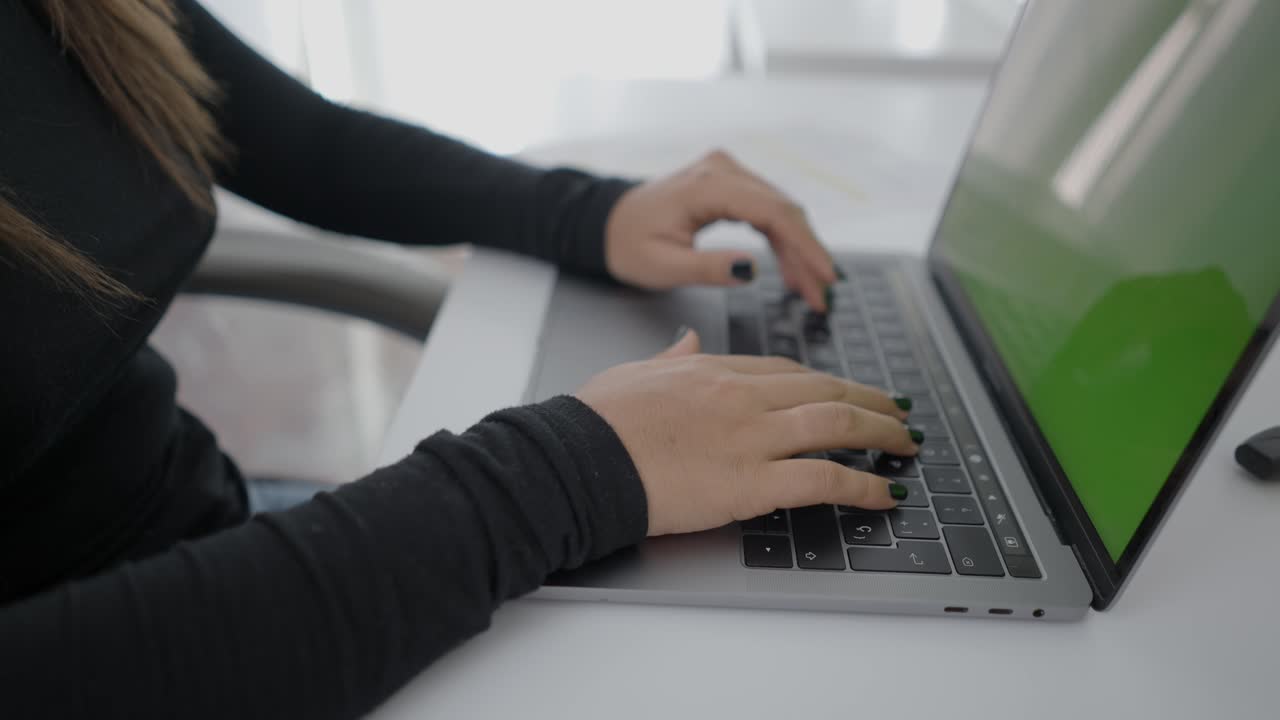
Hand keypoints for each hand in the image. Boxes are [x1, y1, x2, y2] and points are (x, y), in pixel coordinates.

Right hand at [576, 330, 918, 535]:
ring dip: (882, 433)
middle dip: (871, 401)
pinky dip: (865, 485)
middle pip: (825, 391)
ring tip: (908, 443)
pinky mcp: (751, 482)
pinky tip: (887, 492)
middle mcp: (742, 397)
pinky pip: (824, 479)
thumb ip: (669, 357)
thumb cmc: (596, 421)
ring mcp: (751, 437)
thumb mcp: (634, 373)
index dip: (828, 382)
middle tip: (900, 411)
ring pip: (837, 425)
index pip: (788, 371)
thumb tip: (686, 339)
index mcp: (714, 370)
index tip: (849, 390)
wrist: (578, 457)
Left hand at [605, 150, 837, 311]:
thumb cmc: (630, 245)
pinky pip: (768, 211)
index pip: (772, 212)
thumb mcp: (663, 266)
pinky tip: (792, 271)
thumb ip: (708, 268)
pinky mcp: (731, 183)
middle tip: (822, 295)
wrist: (610, 224)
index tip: (825, 276)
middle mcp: (723, 169)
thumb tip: (753, 269)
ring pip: (781, 211)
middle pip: (783, 210)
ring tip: (811, 291)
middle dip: (807, 254)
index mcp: (707, 185)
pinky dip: (784, 241)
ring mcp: (728, 173)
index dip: (805, 245)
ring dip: (799, 251)